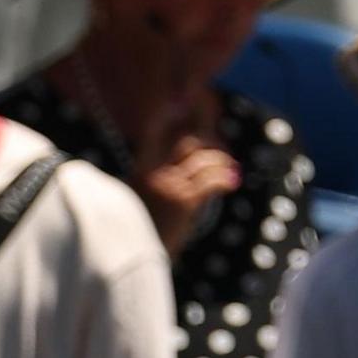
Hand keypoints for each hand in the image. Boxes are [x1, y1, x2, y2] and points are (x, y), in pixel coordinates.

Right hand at [132, 89, 237, 254]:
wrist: (128, 264)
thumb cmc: (135, 234)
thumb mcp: (136, 200)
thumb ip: (152, 177)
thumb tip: (181, 164)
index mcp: (137, 170)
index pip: (157, 128)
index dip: (177, 109)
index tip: (193, 93)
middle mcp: (150, 173)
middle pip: (186, 137)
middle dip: (207, 130)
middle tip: (218, 135)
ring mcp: (166, 186)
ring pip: (203, 157)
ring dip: (220, 160)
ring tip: (226, 167)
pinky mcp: (182, 202)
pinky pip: (211, 180)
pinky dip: (224, 179)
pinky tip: (230, 183)